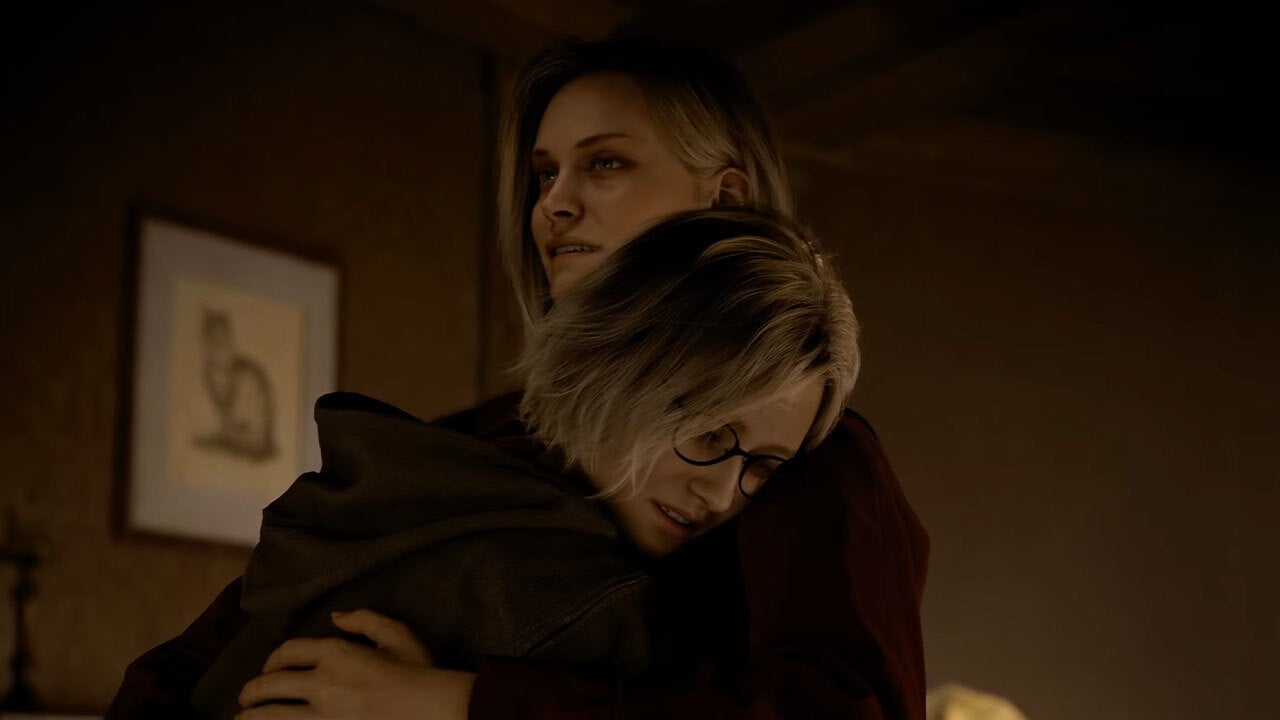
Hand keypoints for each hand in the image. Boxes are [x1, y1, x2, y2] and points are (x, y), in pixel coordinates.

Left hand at [236, 609, 475, 719]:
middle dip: (253, 690)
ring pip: (271, 715)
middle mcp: (322, 682)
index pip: (289, 652)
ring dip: (251, 717)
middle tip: (246, 697)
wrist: (433, 709)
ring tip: (242, 719)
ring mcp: (322, 714)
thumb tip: (337, 615)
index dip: (274, 659)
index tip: (269, 668)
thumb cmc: (419, 672)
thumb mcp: (397, 634)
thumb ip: (365, 619)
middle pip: (271, 684)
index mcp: (336, 652)